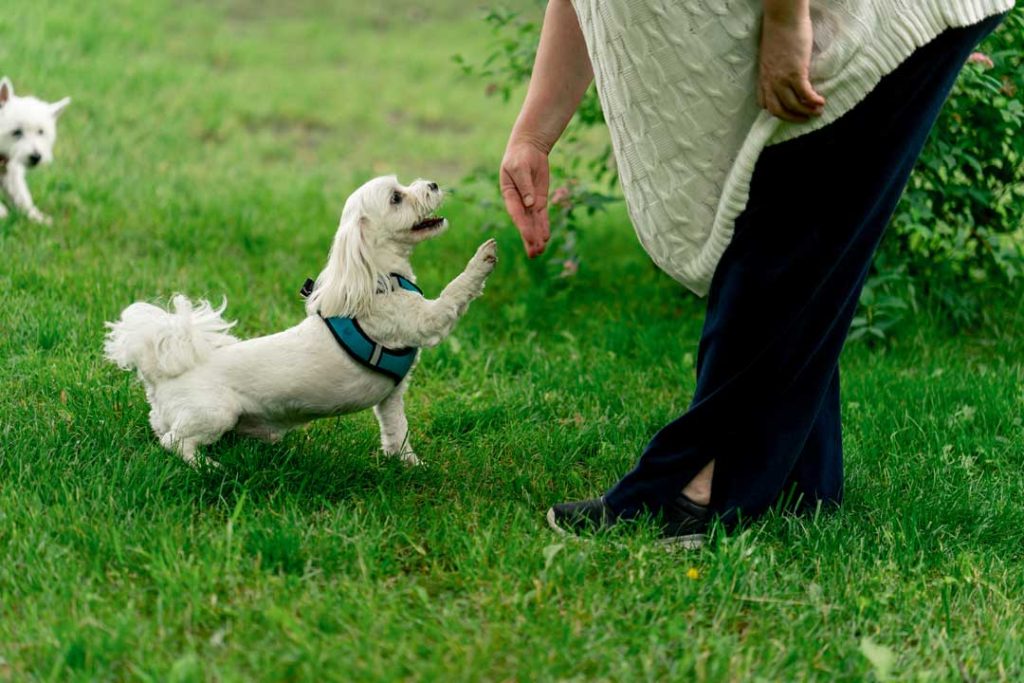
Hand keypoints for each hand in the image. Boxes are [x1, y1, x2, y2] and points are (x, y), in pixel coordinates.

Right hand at [500, 137, 550, 257]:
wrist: (528, 148)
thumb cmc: (519, 156)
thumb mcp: (519, 167)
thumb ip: (525, 185)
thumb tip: (530, 204)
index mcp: (509, 195)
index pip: (517, 214)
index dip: (524, 227)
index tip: (530, 238)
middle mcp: (519, 202)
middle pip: (525, 223)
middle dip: (529, 238)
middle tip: (534, 254)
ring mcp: (529, 202)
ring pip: (533, 223)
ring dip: (537, 236)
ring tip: (540, 251)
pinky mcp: (539, 200)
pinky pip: (542, 216)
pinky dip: (544, 226)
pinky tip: (546, 238)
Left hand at [758, 7, 825, 121]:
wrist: (783, 18)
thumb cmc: (779, 31)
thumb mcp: (771, 54)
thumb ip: (775, 67)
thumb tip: (786, 73)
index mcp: (763, 76)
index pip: (764, 102)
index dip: (775, 111)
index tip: (787, 112)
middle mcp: (770, 80)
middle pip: (777, 110)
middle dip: (792, 118)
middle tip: (805, 119)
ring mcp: (782, 78)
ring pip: (792, 105)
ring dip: (806, 112)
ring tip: (817, 111)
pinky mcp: (796, 72)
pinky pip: (805, 94)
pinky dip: (813, 101)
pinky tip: (821, 101)